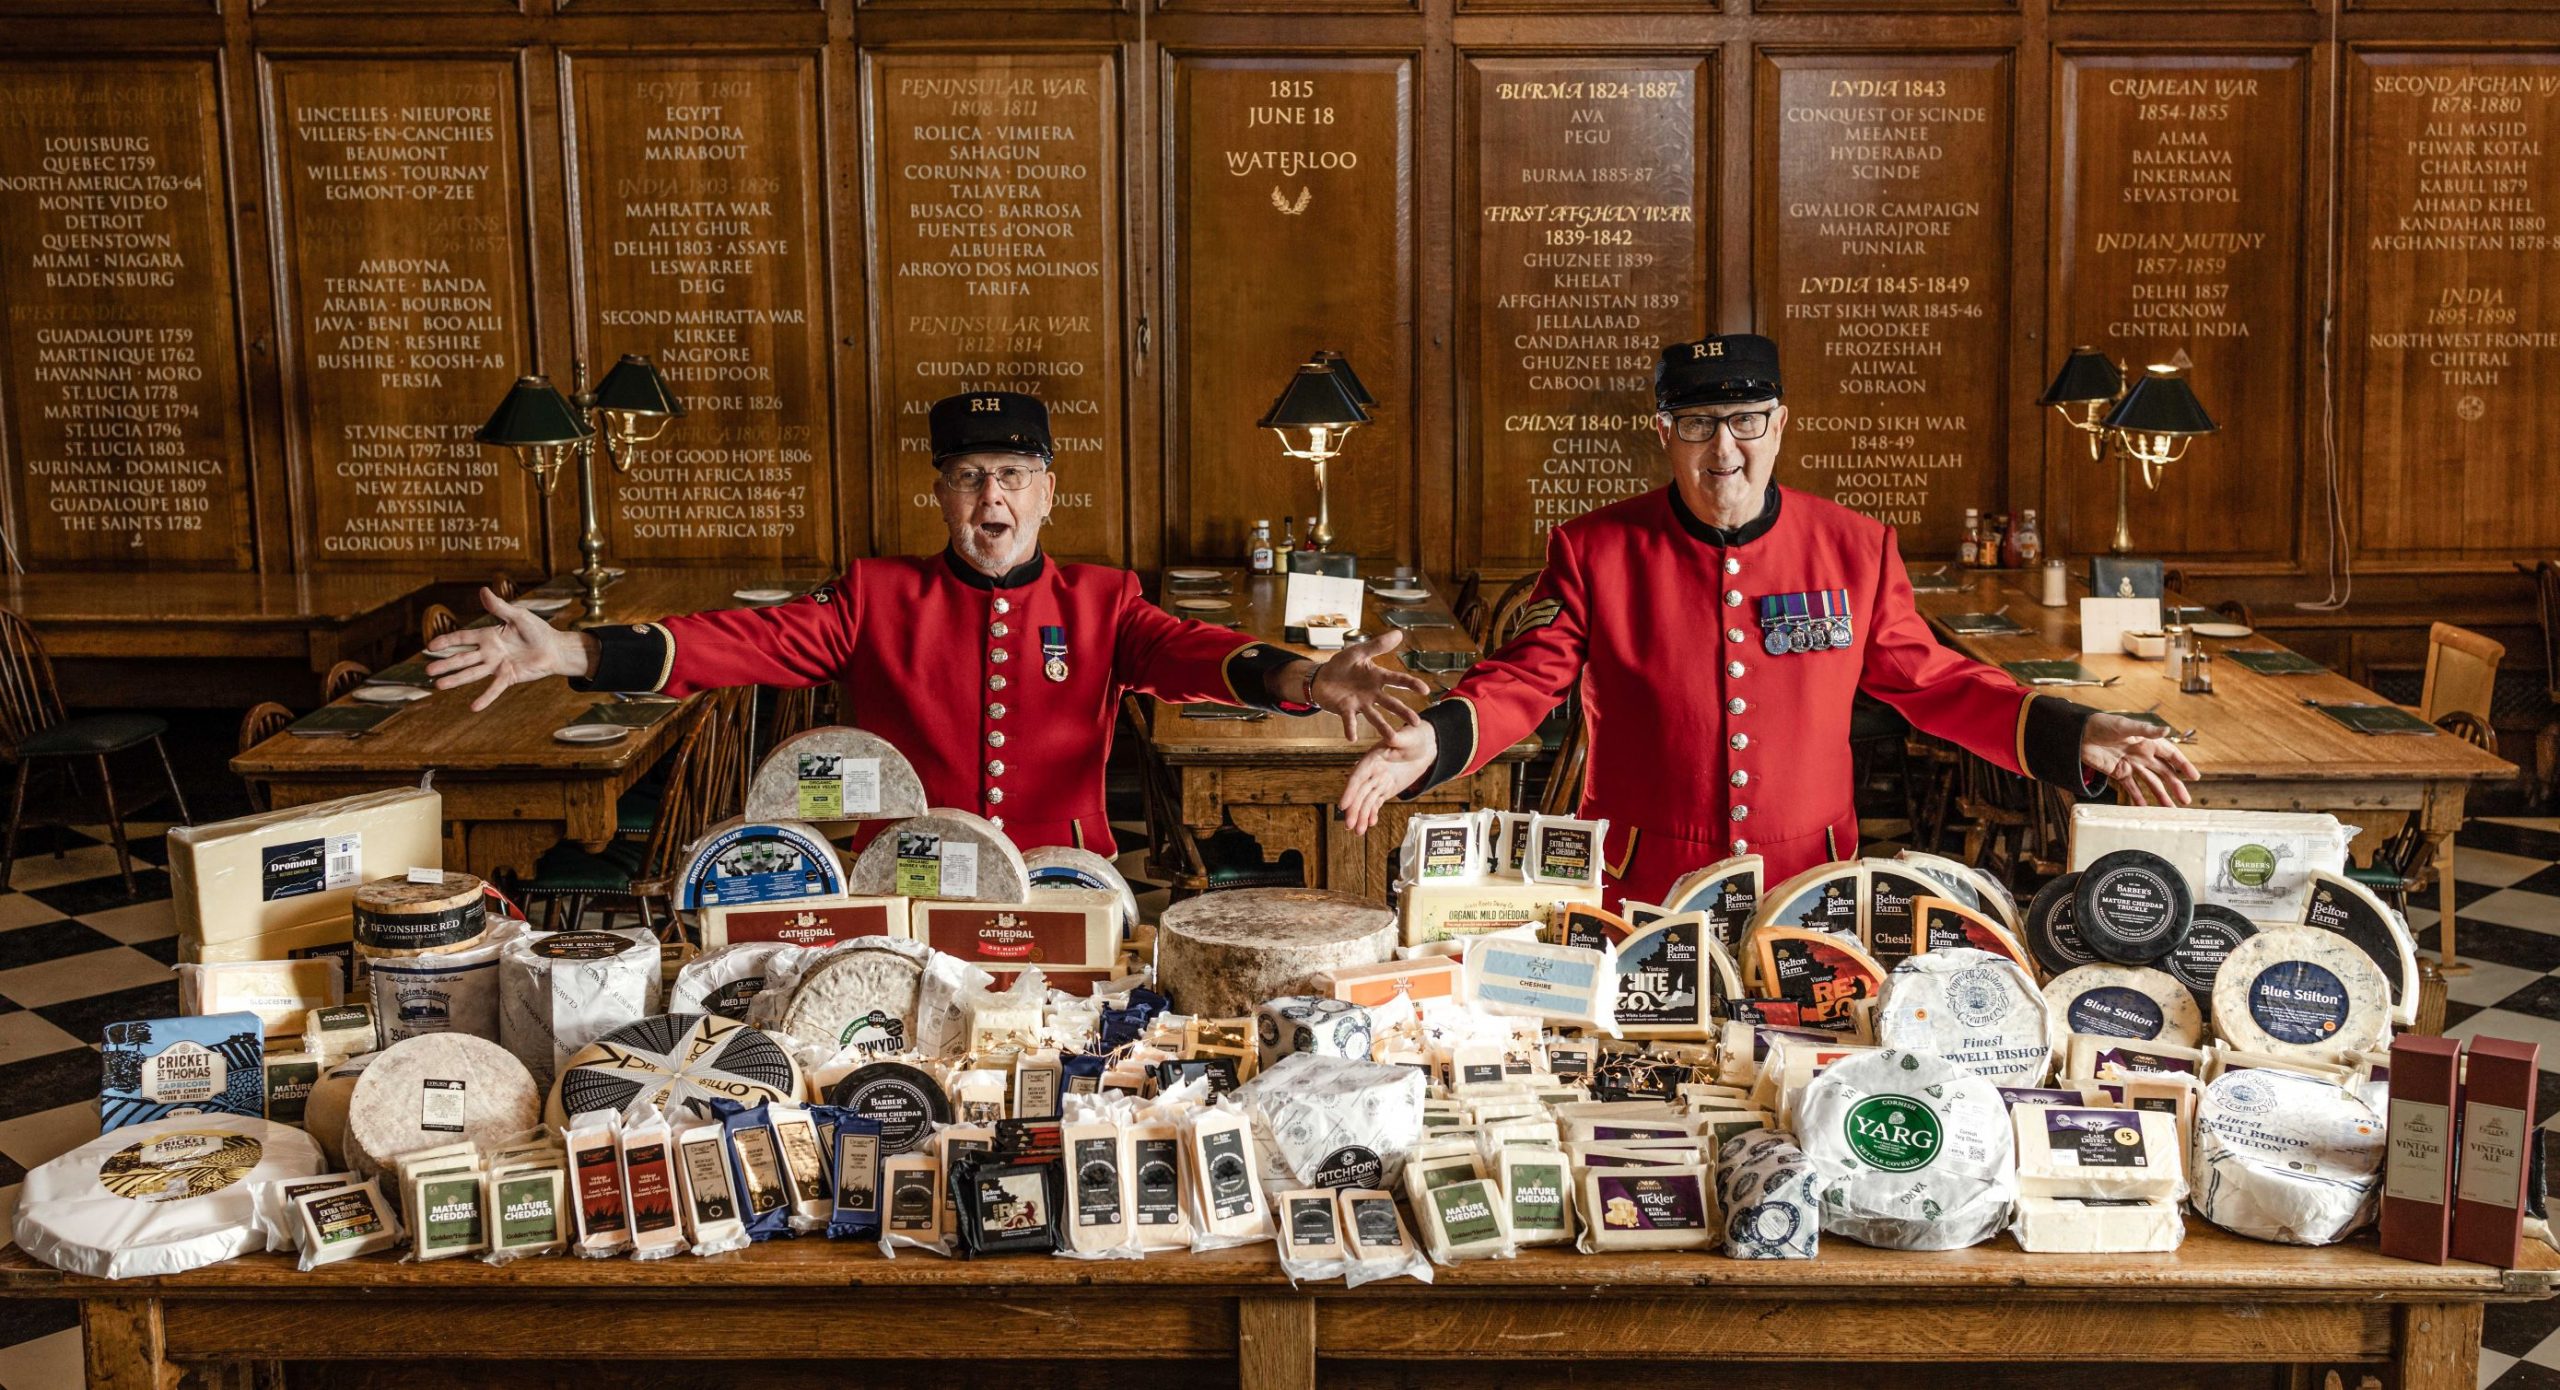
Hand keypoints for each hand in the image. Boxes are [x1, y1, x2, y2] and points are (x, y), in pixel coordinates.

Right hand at [426, 588, 593, 711]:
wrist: (555, 648)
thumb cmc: (537, 631)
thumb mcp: (518, 616)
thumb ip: (499, 607)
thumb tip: (482, 590)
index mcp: (488, 636)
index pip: (463, 638)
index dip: (447, 641)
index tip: (430, 646)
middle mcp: (489, 652)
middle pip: (463, 658)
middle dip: (446, 663)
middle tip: (428, 670)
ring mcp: (497, 666)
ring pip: (472, 673)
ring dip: (456, 679)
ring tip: (439, 685)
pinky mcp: (508, 677)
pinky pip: (495, 689)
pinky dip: (485, 698)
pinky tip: (473, 707)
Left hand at [1303, 630, 1431, 741]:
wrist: (1321, 677)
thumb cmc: (1342, 665)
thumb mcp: (1358, 652)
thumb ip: (1377, 645)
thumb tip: (1399, 633)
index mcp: (1377, 677)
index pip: (1398, 680)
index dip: (1411, 684)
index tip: (1425, 690)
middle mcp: (1372, 693)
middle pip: (1391, 703)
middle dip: (1403, 712)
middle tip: (1416, 723)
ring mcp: (1360, 704)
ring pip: (1375, 717)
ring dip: (1383, 727)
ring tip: (1392, 738)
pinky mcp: (1345, 710)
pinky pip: (1349, 720)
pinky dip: (1351, 728)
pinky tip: (1352, 738)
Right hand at [1339, 717, 1438, 834]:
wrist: (1424, 746)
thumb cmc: (1415, 737)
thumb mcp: (1408, 736)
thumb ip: (1398, 738)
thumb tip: (1391, 735)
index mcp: (1372, 758)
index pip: (1358, 776)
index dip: (1350, 791)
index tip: (1343, 805)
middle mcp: (1372, 771)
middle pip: (1360, 793)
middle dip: (1354, 810)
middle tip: (1349, 825)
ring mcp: (1379, 781)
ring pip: (1367, 801)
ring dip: (1361, 816)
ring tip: (1359, 832)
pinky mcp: (1386, 789)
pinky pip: (1376, 804)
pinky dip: (1372, 814)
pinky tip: (1370, 824)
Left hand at [2080, 711, 2200, 806]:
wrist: (2077, 734)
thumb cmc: (2102, 724)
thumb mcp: (2124, 726)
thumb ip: (2145, 731)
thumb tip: (2166, 730)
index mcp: (2147, 741)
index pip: (2171, 755)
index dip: (2183, 765)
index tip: (2195, 777)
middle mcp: (2142, 754)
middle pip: (2164, 772)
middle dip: (2175, 786)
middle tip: (2186, 801)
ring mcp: (2131, 764)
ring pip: (2150, 782)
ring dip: (2160, 795)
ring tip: (2170, 810)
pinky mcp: (2118, 772)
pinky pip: (2131, 787)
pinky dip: (2138, 798)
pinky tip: (2145, 808)